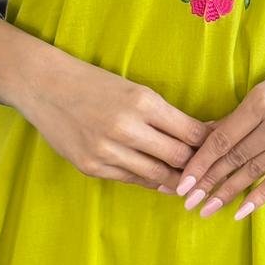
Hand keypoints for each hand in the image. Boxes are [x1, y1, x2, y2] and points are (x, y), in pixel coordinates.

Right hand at [19, 52, 215, 189]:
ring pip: (157, 176)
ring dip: (176, 179)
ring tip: (191, 181)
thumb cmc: (96, 83)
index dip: (208, 143)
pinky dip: (150, 182)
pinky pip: (131, 180)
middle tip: (210, 169)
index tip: (219, 147)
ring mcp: (107, 151)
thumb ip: (165, 115)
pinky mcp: (91, 167)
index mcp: (142, 102)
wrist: (45, 86)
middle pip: (178, 158)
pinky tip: (161, 181)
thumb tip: (200, 134)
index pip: (190, 132)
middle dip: (197, 165)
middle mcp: (126, 128)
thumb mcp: (135, 90)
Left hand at [164, 28, 264, 219]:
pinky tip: (241, 211)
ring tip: (207, 209)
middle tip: (187, 202)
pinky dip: (260, 196)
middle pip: (235, 158)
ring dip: (228, 192)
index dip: (200, 163)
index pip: (222, 139)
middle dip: (208, 182)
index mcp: (262, 99)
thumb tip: (209, 133)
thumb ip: (243, 112)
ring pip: (255, 171)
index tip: (183, 181)